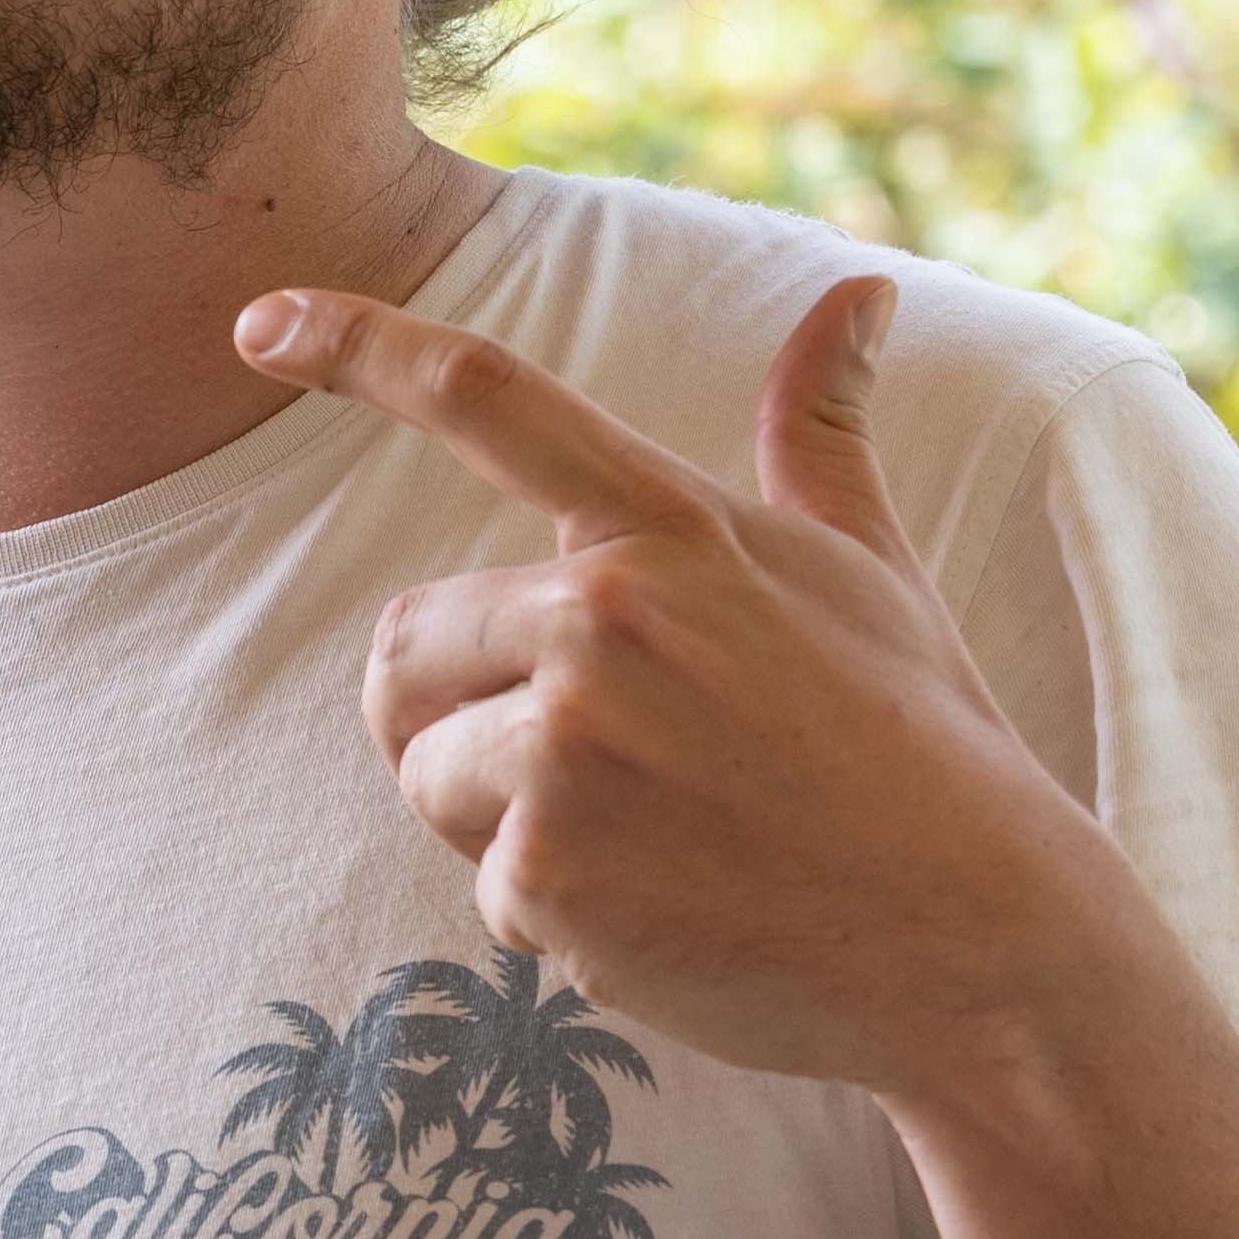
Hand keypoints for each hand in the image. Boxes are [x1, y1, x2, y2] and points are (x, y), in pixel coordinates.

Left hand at [233, 271, 1129, 1103]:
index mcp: (669, 532)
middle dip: (462, 714)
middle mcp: (603, 619)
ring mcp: (571, 750)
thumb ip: (822, 433)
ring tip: (657, 841)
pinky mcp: (550, 875)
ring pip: (427, 771)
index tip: (255, 321)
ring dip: (504, 822)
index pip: (486, 396)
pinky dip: (560, 918)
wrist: (983, 944)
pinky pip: (485, 887)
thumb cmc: (922, 745)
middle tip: (605, 771)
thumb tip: (856, 293)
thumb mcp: (869, 572)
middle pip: (403, 646)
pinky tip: (675, 916)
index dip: (356, 344)